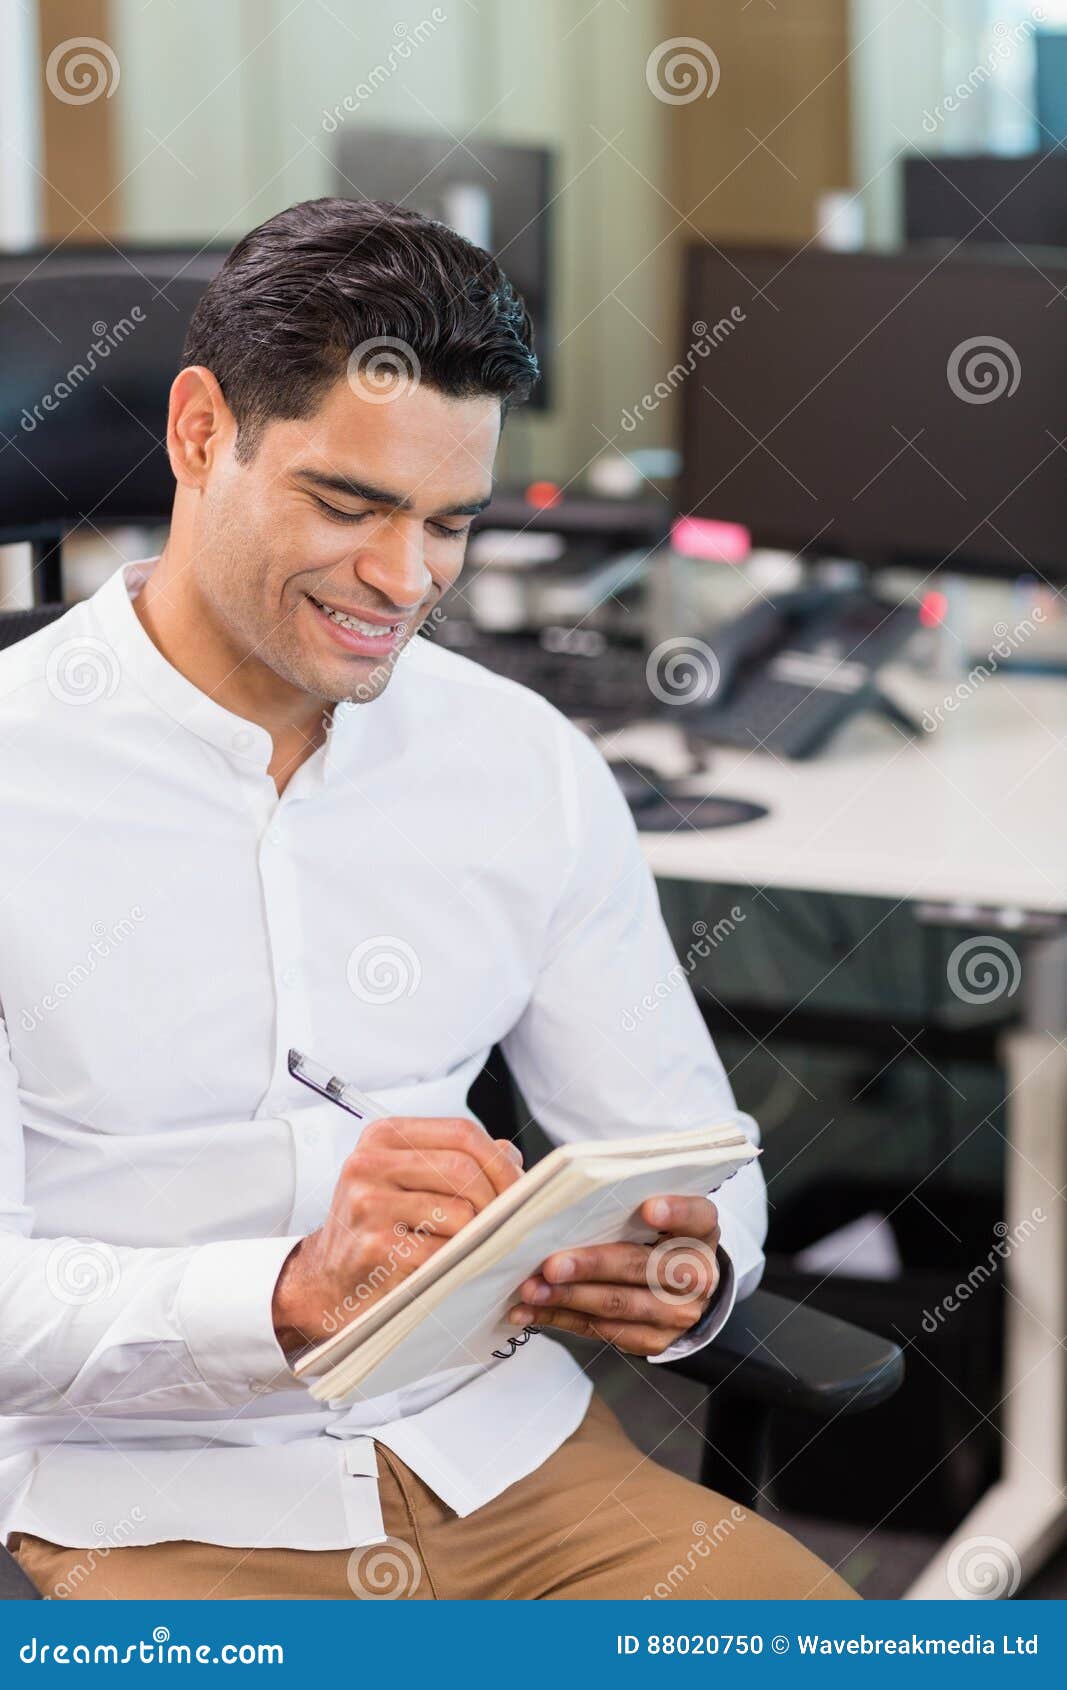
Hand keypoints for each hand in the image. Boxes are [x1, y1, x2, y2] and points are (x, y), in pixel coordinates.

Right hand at [272, 1116, 522, 1352]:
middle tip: (510, 1225)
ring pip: (459, 1213)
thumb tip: (513, 1157)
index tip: (521, 1188)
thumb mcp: (408, 1181)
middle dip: (498, 1201)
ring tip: (477, 1248)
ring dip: (479, 1237)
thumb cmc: (377, 1228)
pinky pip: (442, 1252)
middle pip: (463, 1170)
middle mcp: (370, 1163)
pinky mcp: (374, 1247)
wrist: (326, 1281)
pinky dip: (459, 1263)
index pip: (461, 1133)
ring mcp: (368, 1205)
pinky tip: (454, 1268)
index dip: (500, 1161)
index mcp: (384, 1137)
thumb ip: (458, 1161)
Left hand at [506, 1195, 720, 1357]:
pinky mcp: (653, 1340)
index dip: (675, 1212)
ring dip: (569, 1297)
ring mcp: (676, 1313)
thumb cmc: (656, 1237)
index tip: (648, 1209)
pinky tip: (533, 1311)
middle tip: (552, 1263)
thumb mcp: (658, 1212)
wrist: (682, 1288)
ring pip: (618, 1304)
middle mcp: (697, 1275)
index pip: (697, 1217)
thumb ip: (627, 1200)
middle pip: (642, 1266)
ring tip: (533, 1289)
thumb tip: (569, 1193)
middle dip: (592, 1265)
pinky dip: (562, 1319)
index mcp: (701, 1232)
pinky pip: (602, 1331)